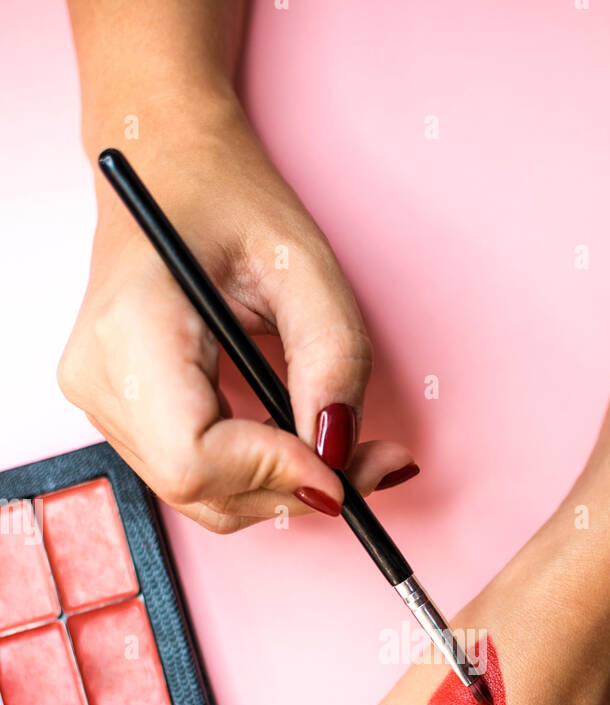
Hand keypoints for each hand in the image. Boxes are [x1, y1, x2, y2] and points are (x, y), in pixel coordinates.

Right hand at [58, 100, 416, 531]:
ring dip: (281, 487)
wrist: (169, 169)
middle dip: (293, 488)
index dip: (274, 474)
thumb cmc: (227, 200)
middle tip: (374, 461)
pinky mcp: (122, 417)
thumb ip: (333, 359)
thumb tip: (338, 451)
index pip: (194, 456)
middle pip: (200, 488)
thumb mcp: (306, 264)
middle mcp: (101, 377)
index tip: (343, 466)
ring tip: (341, 444)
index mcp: (132, 328)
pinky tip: (296, 438)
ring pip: (201, 497)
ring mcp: (103, 403)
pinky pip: (196, 478)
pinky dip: (258, 475)